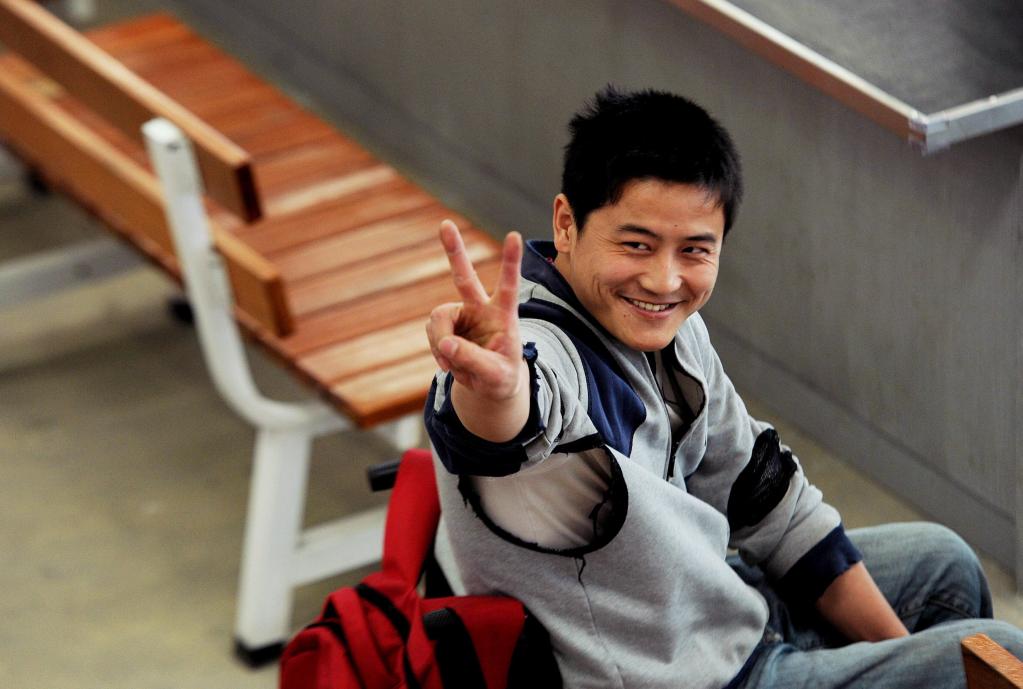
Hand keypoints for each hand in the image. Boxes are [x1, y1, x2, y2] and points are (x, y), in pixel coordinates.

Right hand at [427, 220, 524, 401]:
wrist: (489, 385)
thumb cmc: (501, 377)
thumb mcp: (495, 375)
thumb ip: (472, 359)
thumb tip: (446, 344)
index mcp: (503, 315)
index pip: (509, 285)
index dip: (510, 261)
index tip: (514, 235)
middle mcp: (481, 309)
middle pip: (465, 277)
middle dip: (454, 251)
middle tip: (445, 224)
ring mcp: (461, 316)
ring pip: (438, 318)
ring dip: (439, 342)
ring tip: (452, 363)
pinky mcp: (446, 326)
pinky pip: (432, 334)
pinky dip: (437, 351)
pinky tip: (449, 362)